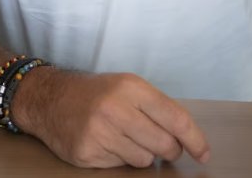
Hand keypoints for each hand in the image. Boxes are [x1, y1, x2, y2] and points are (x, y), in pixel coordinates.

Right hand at [15, 69, 209, 168]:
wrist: (48, 98)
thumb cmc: (93, 93)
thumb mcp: (126, 87)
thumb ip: (156, 108)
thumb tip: (187, 139)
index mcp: (130, 88)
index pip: (176, 118)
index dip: (195, 140)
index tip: (203, 153)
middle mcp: (115, 108)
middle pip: (164, 145)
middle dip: (168, 150)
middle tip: (160, 145)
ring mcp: (100, 132)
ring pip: (144, 159)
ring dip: (140, 154)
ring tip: (123, 138)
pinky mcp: (87, 152)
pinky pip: (120, 165)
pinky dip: (118, 158)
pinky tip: (105, 143)